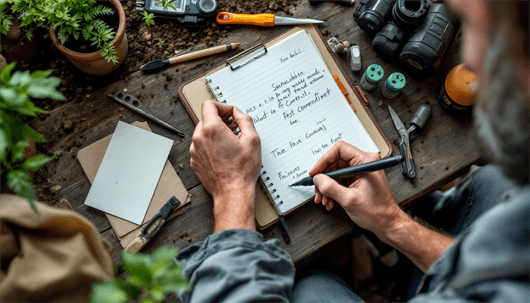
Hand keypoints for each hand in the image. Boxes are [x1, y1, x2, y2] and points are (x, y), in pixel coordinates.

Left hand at [190, 100, 260, 231]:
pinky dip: (211, 145)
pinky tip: (224, 153)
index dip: (222, 106)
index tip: (230, 114)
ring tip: (230, 142)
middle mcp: (199, 138)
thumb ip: (244, 119)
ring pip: (203, 133)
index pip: (209, 104)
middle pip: (206, 118)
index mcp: (212, 129)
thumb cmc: (242, 170)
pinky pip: (201, 146)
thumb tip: (238, 113)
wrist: (232, 193)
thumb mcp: (252, 140)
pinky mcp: (195, 161)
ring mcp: (195, 150)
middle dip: (220, 120)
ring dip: (216, 133)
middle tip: (234, 129)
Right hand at [309, 141, 401, 235]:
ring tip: (323, 199)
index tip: (315, 172)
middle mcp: (364, 163)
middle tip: (317, 188)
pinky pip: (339, 180)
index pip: (340, 149)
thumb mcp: (350, 200)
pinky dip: (332, 190)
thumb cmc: (378, 212)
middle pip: (335, 161)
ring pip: (335, 172)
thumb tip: (318, 179)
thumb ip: (331, 188)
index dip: (324, 160)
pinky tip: (330, 200)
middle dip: (324, 177)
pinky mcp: (357, 179)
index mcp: (366, 161)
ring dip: (326, 186)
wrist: (387, 223)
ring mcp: (360, 171)